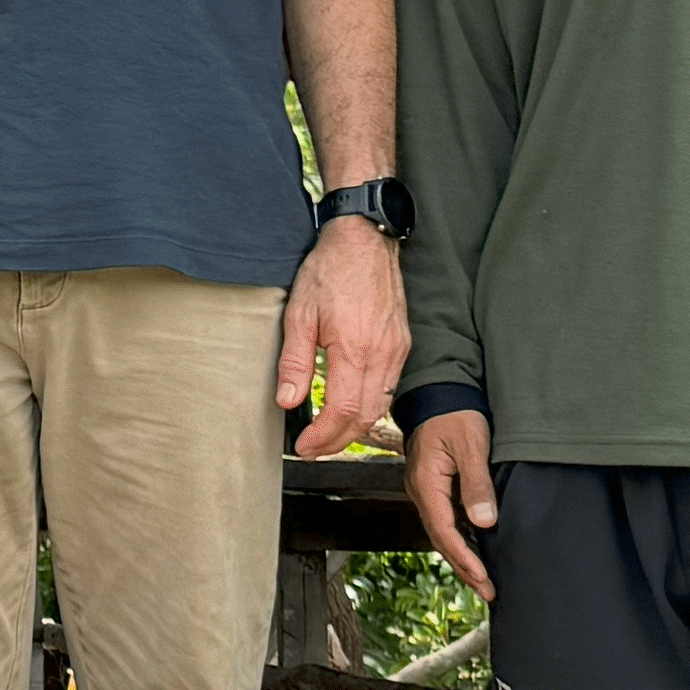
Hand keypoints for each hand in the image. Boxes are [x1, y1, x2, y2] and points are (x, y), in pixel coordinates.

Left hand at [275, 217, 407, 462]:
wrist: (364, 241)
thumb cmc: (330, 271)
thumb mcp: (299, 313)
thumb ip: (293, 361)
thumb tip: (287, 401)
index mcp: (355, 349)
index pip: (343, 411)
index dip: (322, 437)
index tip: (304, 445)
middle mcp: (382, 354)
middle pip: (365, 417)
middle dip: (338, 441)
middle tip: (313, 448)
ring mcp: (396, 350)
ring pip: (381, 406)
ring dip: (355, 428)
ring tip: (328, 435)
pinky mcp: (402, 344)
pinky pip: (390, 388)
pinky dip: (371, 407)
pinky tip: (351, 408)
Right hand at [403, 407, 496, 596]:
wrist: (440, 393)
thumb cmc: (456, 415)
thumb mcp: (471, 445)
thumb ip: (477, 483)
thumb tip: (483, 522)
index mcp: (427, 484)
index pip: (445, 531)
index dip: (465, 559)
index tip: (484, 578)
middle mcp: (421, 492)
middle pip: (441, 539)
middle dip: (464, 568)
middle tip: (489, 591)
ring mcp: (425, 491)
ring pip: (442, 533)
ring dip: (461, 558)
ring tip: (482, 581)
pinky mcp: (434, 487)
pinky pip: (444, 521)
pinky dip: (459, 541)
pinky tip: (474, 551)